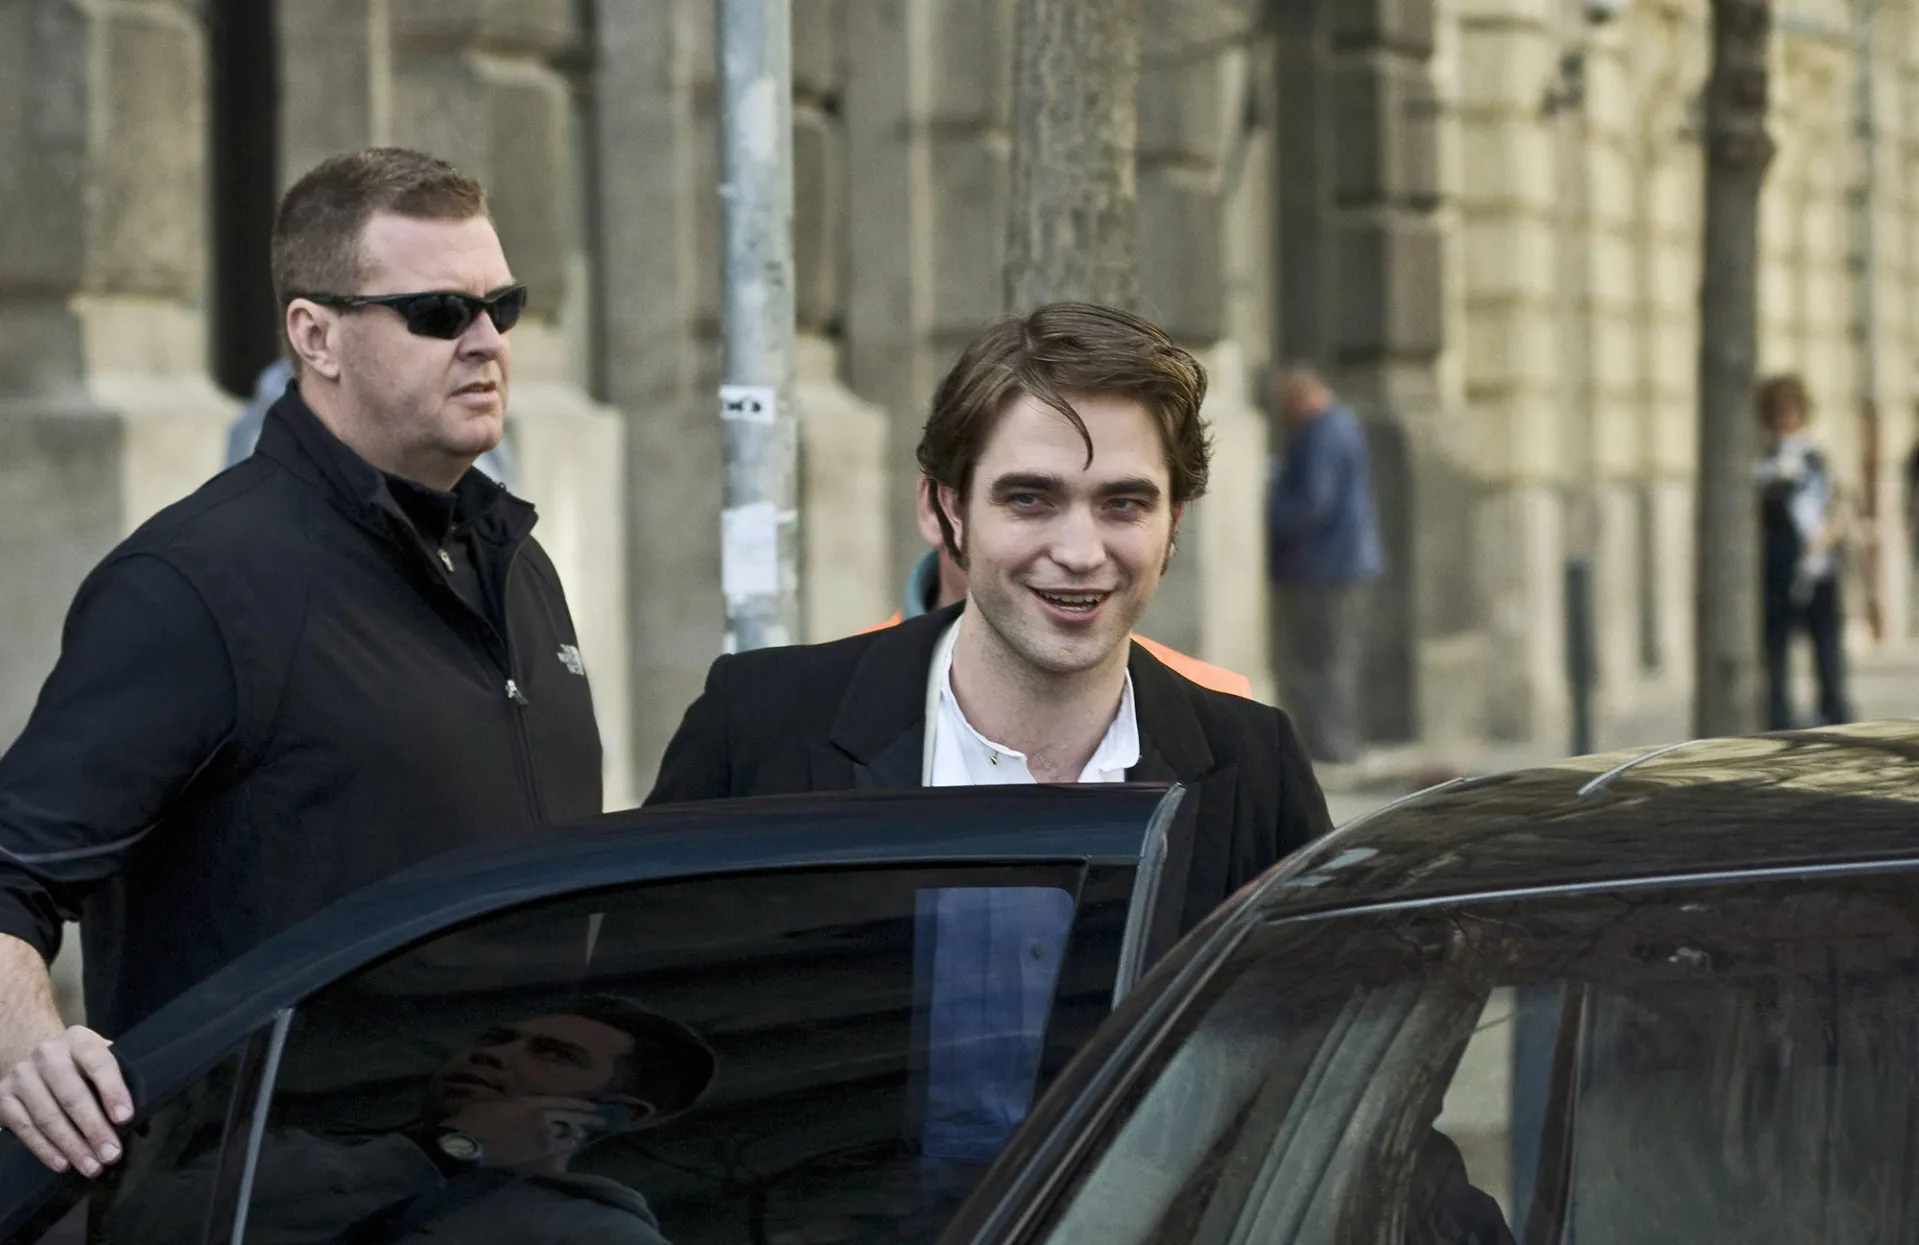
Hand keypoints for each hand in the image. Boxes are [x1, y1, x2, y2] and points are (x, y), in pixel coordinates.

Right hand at [0, 1026, 132, 1176]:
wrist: (31, 1057)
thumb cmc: (78, 1065)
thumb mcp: (97, 1059)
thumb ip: (116, 1080)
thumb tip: (137, 1123)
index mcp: (78, 1040)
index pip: (99, 1063)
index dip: (113, 1091)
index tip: (125, 1119)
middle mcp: (47, 1054)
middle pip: (72, 1096)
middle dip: (94, 1129)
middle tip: (111, 1155)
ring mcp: (21, 1076)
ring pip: (48, 1116)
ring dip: (72, 1146)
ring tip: (92, 1166)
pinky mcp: (2, 1099)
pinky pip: (25, 1129)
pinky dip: (45, 1150)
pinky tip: (63, 1164)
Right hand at [441, 1095, 604, 1170]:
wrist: (470, 1140)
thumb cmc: (479, 1117)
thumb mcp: (501, 1102)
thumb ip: (520, 1105)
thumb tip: (528, 1108)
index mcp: (532, 1102)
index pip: (563, 1102)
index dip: (580, 1104)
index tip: (593, 1105)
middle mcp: (542, 1117)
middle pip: (571, 1116)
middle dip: (588, 1118)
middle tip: (602, 1119)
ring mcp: (541, 1135)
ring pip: (567, 1133)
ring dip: (578, 1132)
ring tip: (586, 1133)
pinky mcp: (536, 1152)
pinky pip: (559, 1148)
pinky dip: (567, 1145)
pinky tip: (573, 1145)